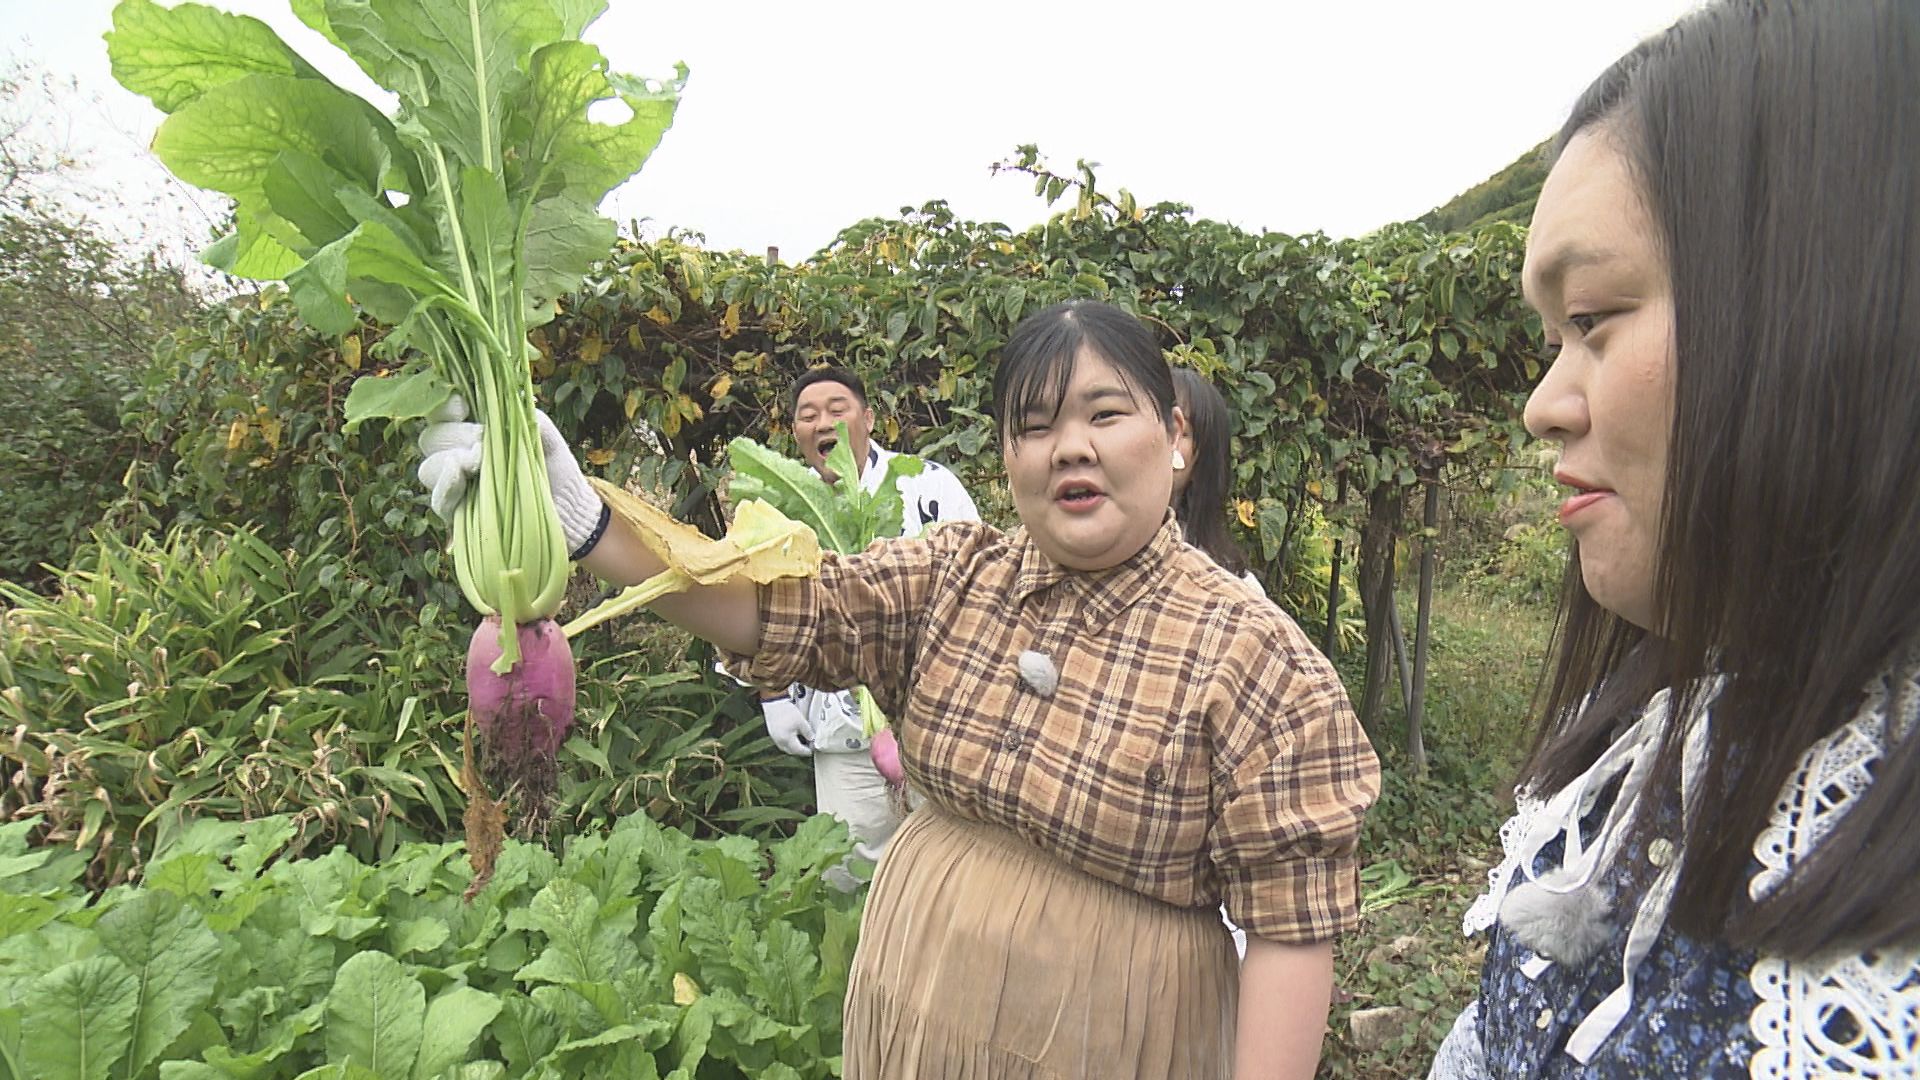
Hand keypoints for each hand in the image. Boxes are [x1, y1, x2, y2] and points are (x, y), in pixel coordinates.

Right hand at [415, 395, 605, 553]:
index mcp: (473, 430)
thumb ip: (522, 415)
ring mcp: (456, 486)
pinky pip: (439, 501)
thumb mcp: (544, 435)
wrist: (568, 508)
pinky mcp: (460, 515)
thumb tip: (499, 404)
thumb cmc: (555, 467)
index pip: (442, 413)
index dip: (444, 407)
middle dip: (454, 435)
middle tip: (482, 442)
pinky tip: (461, 478)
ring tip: (477, 464)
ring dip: (449, 462)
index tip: (461, 406)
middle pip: (431, 439)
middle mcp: (458, 455)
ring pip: (428, 469)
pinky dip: (446, 487)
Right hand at [761, 698, 813, 755]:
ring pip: (785, 747)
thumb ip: (808, 732)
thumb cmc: (787, 712)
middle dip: (800, 751)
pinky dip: (788, 742)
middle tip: (807, 748)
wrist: (774, 703)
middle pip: (791, 751)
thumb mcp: (801, 722)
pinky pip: (781, 742)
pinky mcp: (772, 733)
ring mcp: (775, 737)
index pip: (799, 750)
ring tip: (801, 743)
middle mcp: (779, 741)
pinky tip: (792, 737)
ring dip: (793, 747)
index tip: (812, 750)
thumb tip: (812, 739)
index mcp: (787, 740)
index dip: (807, 751)